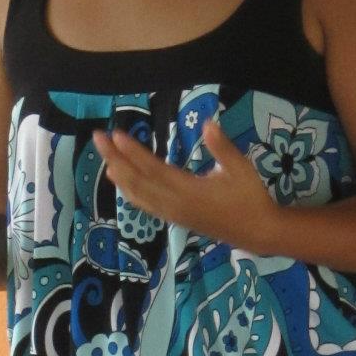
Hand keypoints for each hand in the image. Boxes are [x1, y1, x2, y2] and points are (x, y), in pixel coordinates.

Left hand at [92, 120, 280, 251]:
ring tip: (104, 154)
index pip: (153, 169)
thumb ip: (222, 147)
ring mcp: (172, 213)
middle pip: (136, 180)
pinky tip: (119, 180)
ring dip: (118, 173)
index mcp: (189, 191)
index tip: (116, 134)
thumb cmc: (250, 197)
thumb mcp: (241, 168)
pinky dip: (128, 190)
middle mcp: (174, 204)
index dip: (132, 152)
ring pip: (136, 194)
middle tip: (98, 137)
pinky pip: (144, 204)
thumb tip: (208, 123)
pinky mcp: (174, 218)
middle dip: (115, 158)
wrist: (256, 232)